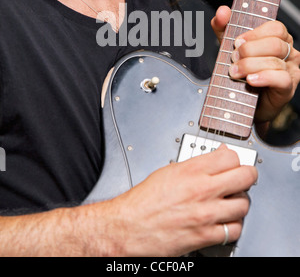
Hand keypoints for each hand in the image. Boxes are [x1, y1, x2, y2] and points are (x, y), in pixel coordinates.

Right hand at [113, 145, 256, 255]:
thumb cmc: (143, 201)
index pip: (231, 156)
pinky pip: (235, 229)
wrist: (129, 227)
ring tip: (231, 202)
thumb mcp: (168, 171)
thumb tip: (214, 158)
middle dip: (247, 176)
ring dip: (240, 203)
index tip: (233, 162)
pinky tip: (224, 221)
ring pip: (244, 204)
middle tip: (243, 178)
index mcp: (191, 170)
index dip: (235, 159)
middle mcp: (202, 190)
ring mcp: (206, 214)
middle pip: (245, 176)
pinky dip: (233, 226)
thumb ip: (194, 164)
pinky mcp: (205, 235)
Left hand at [211, 6, 299, 123]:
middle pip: (275, 44)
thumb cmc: (241, 73)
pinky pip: (281, 78)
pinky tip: (251, 80)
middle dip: (249, 50)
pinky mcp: (288, 88)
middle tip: (233, 58)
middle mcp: (289, 53)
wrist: (240, 103)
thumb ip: (224, 28)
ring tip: (235, 72)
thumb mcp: (229, 47)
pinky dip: (264, 77)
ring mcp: (291, 70)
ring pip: (275, 61)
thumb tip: (223, 10)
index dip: (255, 33)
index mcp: (279, 39)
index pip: (276, 27)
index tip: (237, 42)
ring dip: (250, 65)